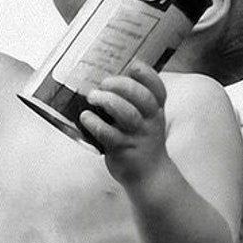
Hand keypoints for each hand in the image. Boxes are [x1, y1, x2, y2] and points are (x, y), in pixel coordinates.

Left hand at [79, 61, 169, 183]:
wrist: (150, 176)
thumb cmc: (142, 142)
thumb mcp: (147, 120)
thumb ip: (134, 102)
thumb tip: (106, 81)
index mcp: (156, 110)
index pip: (157, 87)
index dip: (146, 74)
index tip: (132, 66)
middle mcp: (150, 121)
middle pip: (141, 96)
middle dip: (121, 85)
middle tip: (103, 84)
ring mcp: (137, 135)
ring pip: (126, 113)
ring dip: (107, 101)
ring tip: (92, 97)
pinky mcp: (123, 150)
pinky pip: (108, 134)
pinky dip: (95, 123)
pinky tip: (85, 117)